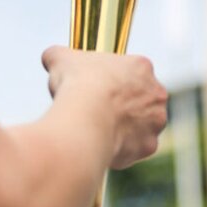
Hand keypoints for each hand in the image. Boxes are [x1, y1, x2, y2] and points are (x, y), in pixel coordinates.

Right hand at [42, 47, 167, 168]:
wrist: (85, 119)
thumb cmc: (77, 85)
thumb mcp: (61, 60)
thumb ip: (58, 56)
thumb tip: (50, 57)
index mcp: (141, 67)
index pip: (131, 72)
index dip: (112, 81)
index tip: (98, 88)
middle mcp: (156, 93)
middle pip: (142, 100)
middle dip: (124, 106)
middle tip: (100, 111)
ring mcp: (155, 121)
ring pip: (142, 126)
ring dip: (126, 129)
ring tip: (100, 131)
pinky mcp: (148, 145)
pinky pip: (135, 149)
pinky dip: (121, 150)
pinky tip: (102, 147)